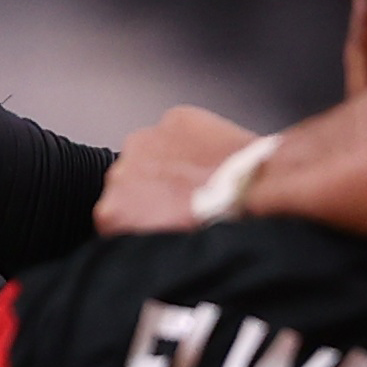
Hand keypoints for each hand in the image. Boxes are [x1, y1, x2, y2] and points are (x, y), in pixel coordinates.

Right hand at [98, 106, 260, 233]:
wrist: (254, 188)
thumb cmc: (218, 221)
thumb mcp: (170, 247)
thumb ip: (145, 236)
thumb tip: (151, 237)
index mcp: (112, 211)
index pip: (115, 216)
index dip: (140, 219)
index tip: (160, 221)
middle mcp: (120, 172)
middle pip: (131, 182)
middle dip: (153, 189)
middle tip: (186, 201)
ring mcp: (145, 140)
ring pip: (151, 153)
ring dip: (170, 163)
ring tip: (201, 179)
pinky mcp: (174, 119)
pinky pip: (179, 130)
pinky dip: (192, 140)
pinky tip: (211, 157)